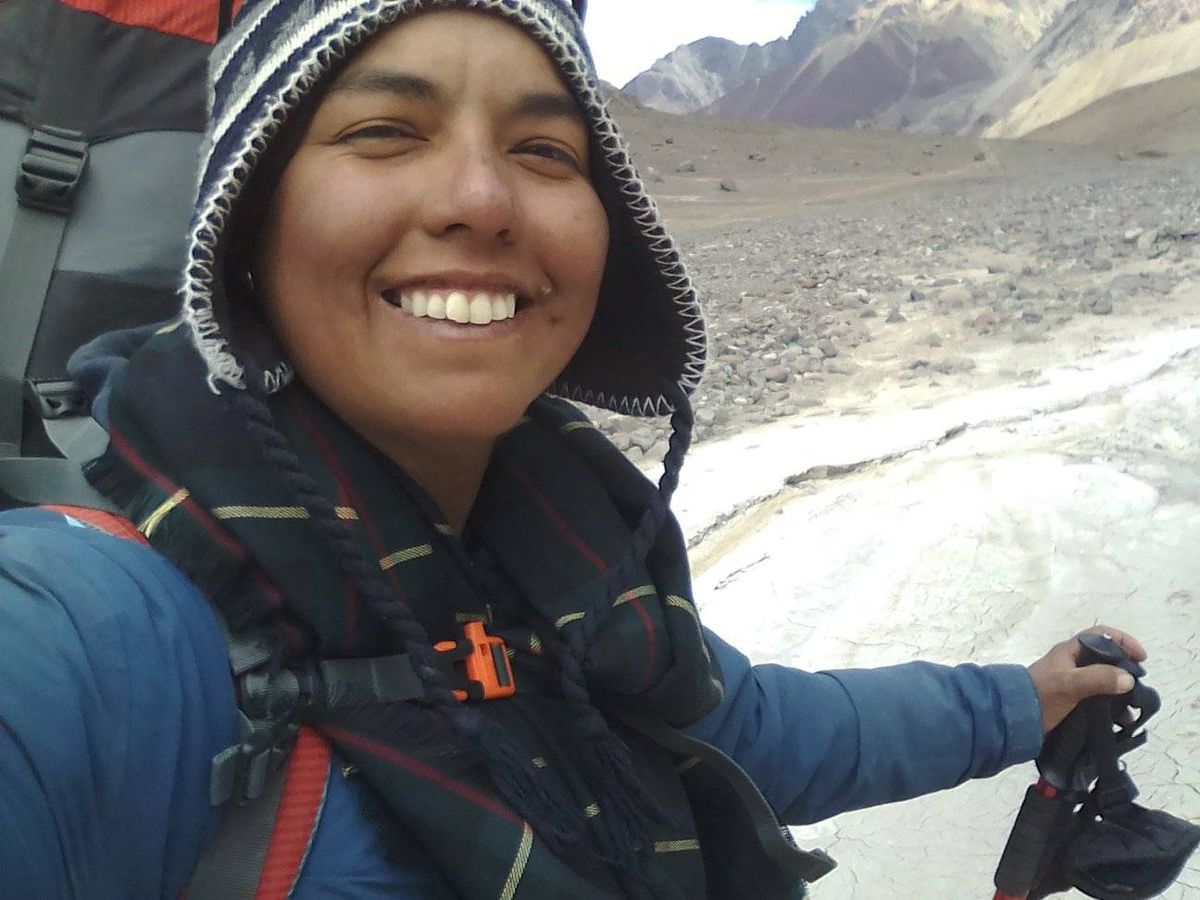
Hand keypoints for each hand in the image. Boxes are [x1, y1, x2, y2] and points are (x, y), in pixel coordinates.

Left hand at [1026, 625, 1147, 733]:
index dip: (1123, 641)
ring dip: (1120, 695)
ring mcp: (1072, 682)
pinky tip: (1119, 722)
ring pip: (1104, 682)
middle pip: (1106, 660)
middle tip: (1138, 689)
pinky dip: (1111, 708)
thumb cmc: (1040, 696)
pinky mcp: (1072, 701)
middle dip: (1125, 673)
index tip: (1141, 658)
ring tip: (1131, 712)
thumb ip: (1098, 679)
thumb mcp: (1069, 684)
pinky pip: (1098, 700)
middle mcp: (1072, 664)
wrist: (1013, 719)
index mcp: (1070, 652)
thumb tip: (1128, 678)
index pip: (1102, 635)